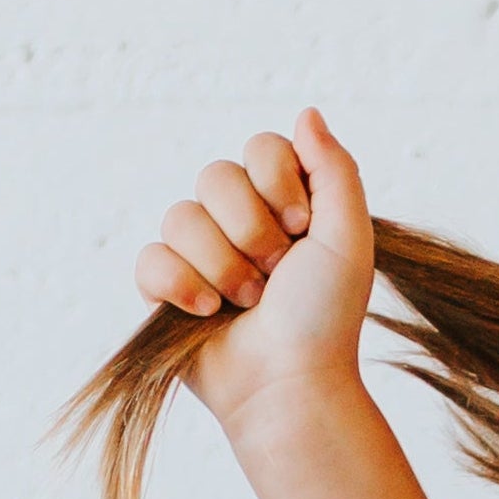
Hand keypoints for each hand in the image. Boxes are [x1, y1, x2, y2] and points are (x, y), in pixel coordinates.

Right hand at [132, 109, 375, 430]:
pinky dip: (182, 287)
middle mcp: (235, 220)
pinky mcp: (165, 288)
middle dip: (251, 232)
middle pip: (215, 176)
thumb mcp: (348, 239)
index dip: (278, 185)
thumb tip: (307, 112)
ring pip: (181, 218)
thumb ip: (335, 171)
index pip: (260, 147)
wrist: (292, 386)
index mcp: (278, 202)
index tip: (301, 230)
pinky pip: (150, 258)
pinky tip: (208, 315)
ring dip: (224, 268)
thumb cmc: (325, 321)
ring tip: (249, 305)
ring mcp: (197, 253)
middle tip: (276, 278)